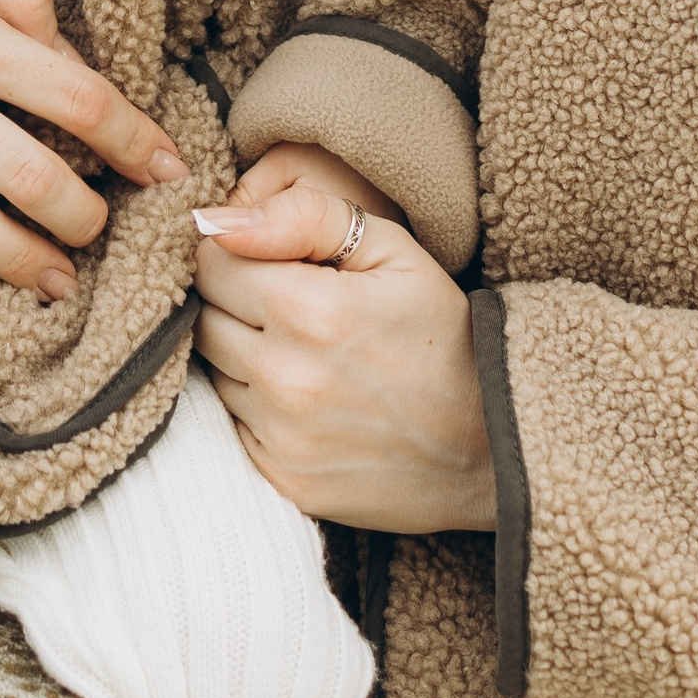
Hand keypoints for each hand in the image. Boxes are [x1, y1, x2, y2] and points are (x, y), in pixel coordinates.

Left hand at [193, 142, 498, 532]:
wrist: (494, 442)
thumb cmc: (444, 334)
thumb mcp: (392, 252)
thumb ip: (303, 217)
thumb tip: (216, 218)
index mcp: (307, 310)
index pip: (210, 263)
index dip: (234, 253)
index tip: (268, 260)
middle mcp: (284, 378)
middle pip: (203, 318)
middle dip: (234, 301)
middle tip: (286, 304)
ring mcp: (282, 437)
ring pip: (214, 372)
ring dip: (243, 354)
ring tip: (302, 350)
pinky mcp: (284, 480)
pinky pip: (235, 425)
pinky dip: (257, 406)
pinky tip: (306, 398)